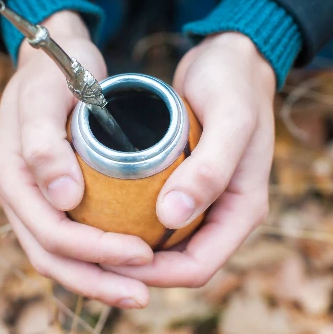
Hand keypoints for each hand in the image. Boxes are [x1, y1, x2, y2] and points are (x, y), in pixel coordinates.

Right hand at [0, 11, 152, 307]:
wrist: (54, 57)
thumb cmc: (54, 71)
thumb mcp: (47, 95)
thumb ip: (45, 143)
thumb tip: (62, 198)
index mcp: (11, 176)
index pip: (50, 233)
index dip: (95, 252)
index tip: (143, 254)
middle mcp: (18, 194)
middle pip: (51, 257)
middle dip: (97, 280)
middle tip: (143, 294)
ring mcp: (32, 198)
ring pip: (58, 256)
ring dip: (96, 279)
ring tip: (138, 291)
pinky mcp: (50, 196)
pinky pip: (68, 239)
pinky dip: (94, 259)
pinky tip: (124, 264)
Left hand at [103, 32, 275, 286]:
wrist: (232, 58)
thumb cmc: (234, 84)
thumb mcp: (230, 120)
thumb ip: (209, 169)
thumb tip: (171, 217)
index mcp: (243, 209)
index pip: (198, 266)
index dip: (155, 275)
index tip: (111, 262)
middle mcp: (223, 213)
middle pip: (178, 264)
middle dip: (137, 269)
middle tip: (90, 255)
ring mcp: (204, 201)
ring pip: (166, 246)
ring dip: (131, 251)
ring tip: (89, 238)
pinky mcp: (186, 185)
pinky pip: (157, 219)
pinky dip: (132, 223)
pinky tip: (101, 213)